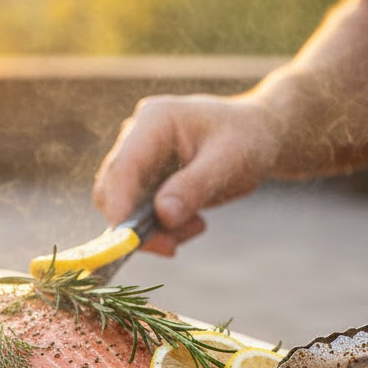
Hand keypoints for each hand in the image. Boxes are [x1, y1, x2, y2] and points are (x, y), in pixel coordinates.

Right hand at [92, 93, 283, 254]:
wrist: (255, 135)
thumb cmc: (246, 139)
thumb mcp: (230, 161)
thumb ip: (195, 186)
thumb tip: (164, 215)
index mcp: (154, 120)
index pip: (124, 165)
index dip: (119, 204)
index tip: (127, 240)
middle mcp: (136, 136)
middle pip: (112, 189)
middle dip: (136, 225)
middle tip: (173, 247)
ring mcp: (137, 158)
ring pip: (122, 206)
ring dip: (153, 229)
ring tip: (196, 225)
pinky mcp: (143, 179)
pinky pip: (137, 213)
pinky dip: (160, 228)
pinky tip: (193, 221)